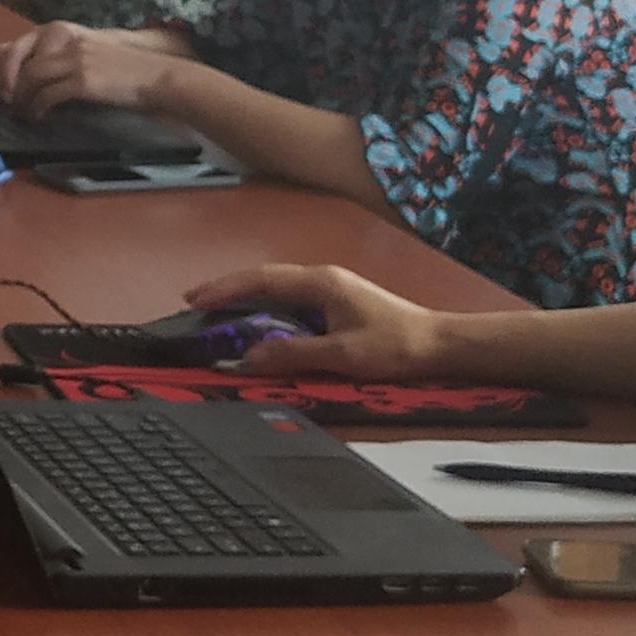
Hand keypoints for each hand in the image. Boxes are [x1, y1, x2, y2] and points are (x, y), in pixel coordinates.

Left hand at [0, 23, 179, 118]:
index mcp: (65, 32)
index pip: (18, 43)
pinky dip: (36, 109)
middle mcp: (66, 40)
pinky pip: (47, 95)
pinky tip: (36, 118)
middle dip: (1, 82)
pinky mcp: (83, 80)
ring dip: (18, 100)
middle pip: (17, 58)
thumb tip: (28, 78)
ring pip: (29, 78)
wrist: (158, 77)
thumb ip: (61, 59)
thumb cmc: (126, 71)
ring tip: (17, 115)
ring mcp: (74, 58)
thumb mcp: (90, 55)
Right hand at [174, 263, 454, 381]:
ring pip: (277, 289)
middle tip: (194, 303)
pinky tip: (258, 321)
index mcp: (320, 282)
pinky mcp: (338, 304)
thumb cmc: (397, 346)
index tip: (195, 299)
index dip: (225, 289)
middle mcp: (323, 279)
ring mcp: (331, 290)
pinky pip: (291, 301)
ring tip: (217, 312)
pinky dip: (267, 308)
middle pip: (264, 279)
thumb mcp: (342, 355)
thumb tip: (250, 357)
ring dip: (246, 298)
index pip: (261, 280)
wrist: (441, 344)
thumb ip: (294, 354)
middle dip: (228, 290)